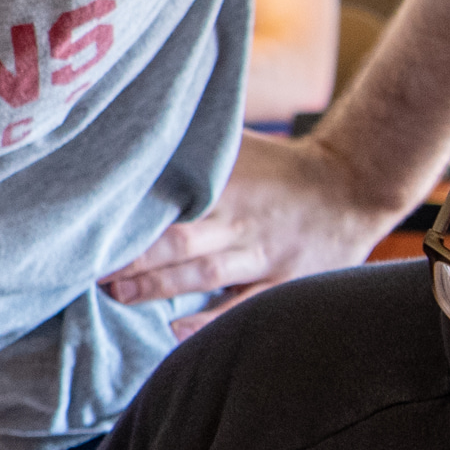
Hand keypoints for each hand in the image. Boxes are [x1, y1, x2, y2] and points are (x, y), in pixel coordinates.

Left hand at [102, 131, 404, 336]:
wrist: (357, 186)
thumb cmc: (286, 167)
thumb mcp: (243, 144)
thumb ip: (199, 141)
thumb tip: (149, 117)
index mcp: (229, 183)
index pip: (173, 197)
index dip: (134, 211)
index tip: (94, 219)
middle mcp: (242, 220)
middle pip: (181, 238)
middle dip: (135, 256)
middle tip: (92, 267)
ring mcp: (263, 255)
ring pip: (205, 274)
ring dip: (159, 287)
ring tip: (117, 294)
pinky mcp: (283, 283)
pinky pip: (241, 307)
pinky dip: (207, 323)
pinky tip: (172, 332)